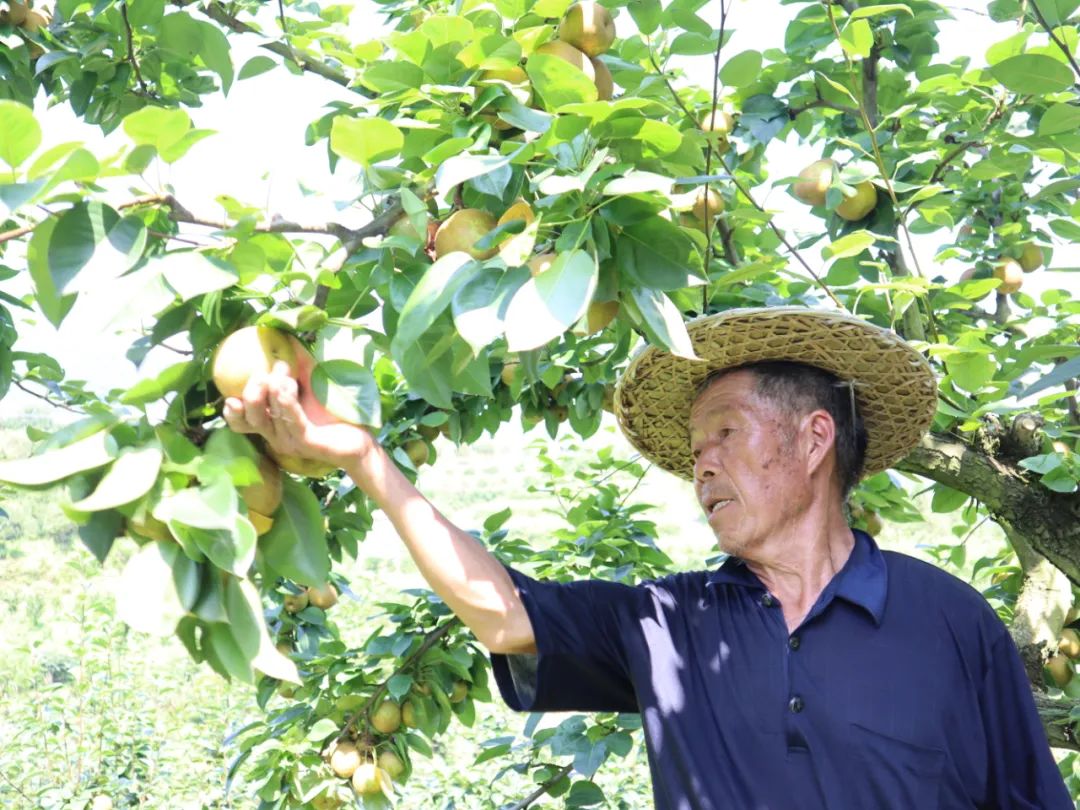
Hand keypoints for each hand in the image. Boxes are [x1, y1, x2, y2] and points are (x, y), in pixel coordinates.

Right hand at [222, 340, 377, 471]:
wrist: (362, 435)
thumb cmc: (334, 410)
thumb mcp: (312, 381)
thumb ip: (296, 361)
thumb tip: (283, 334)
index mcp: (273, 425)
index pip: (242, 423)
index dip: (232, 411)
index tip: (231, 393)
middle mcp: (278, 436)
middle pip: (250, 418)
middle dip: (251, 393)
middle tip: (262, 373)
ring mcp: (291, 442)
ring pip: (270, 416)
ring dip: (274, 389)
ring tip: (282, 369)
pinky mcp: (307, 443)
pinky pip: (292, 420)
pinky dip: (286, 401)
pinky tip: (287, 384)